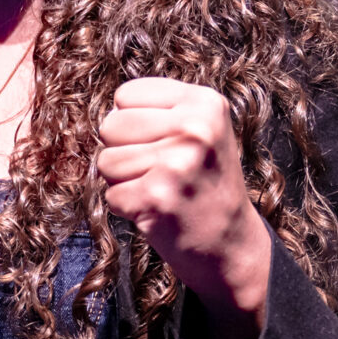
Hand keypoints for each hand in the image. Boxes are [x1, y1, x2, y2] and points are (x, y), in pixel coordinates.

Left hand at [95, 78, 270, 338]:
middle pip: (111, 125)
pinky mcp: (158, 198)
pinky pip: (111, 195)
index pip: (126, 95)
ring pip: (106, 161)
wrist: (231, 243)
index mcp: (204, 103)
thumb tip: (109, 111)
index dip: (134, 121)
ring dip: (124, 181)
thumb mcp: (201, 129)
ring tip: (159, 188)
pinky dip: (127, 207)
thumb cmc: (205, 181)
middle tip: (160, 170)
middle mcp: (195, 128)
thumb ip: (159, 109)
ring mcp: (177, 164)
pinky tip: (157, 209)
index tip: (165, 142)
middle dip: (124, 150)